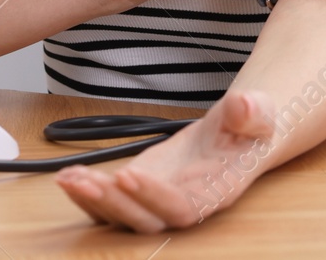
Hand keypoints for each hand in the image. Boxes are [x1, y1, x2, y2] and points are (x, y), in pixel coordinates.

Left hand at [54, 89, 277, 231]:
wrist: (238, 134)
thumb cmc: (250, 128)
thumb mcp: (259, 112)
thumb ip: (252, 111)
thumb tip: (242, 105)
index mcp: (215, 193)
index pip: (182, 207)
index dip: (154, 197)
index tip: (128, 174)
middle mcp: (184, 204)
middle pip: (145, 220)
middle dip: (113, 204)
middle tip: (85, 180)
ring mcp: (158, 200)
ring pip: (123, 215)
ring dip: (92, 201)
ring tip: (67, 179)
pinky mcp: (141, 190)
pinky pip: (112, 201)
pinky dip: (87, 193)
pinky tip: (67, 176)